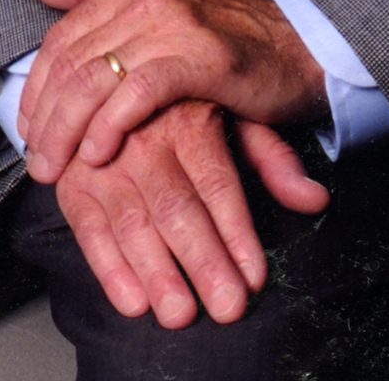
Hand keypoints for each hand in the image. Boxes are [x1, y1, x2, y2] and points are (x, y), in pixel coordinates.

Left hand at [19, 0, 327, 183]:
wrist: (307, 43)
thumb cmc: (235, 30)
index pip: (64, 35)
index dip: (38, 85)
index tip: (28, 126)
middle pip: (72, 59)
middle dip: (44, 116)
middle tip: (35, 160)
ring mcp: (174, 24)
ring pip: (96, 78)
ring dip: (66, 130)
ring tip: (54, 168)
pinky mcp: (200, 57)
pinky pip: (137, 94)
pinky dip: (109, 126)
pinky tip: (96, 155)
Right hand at [52, 100, 329, 328]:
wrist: (108, 73)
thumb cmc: (185, 104)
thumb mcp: (233, 116)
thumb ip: (272, 159)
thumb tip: (315, 199)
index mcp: (188, 118)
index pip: (216, 182)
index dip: (236, 232)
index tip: (254, 277)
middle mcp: (144, 136)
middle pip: (176, 206)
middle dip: (203, 262)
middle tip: (227, 307)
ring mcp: (104, 159)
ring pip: (133, 221)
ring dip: (157, 272)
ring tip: (181, 314)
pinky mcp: (74, 180)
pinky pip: (87, 227)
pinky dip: (108, 267)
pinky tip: (133, 302)